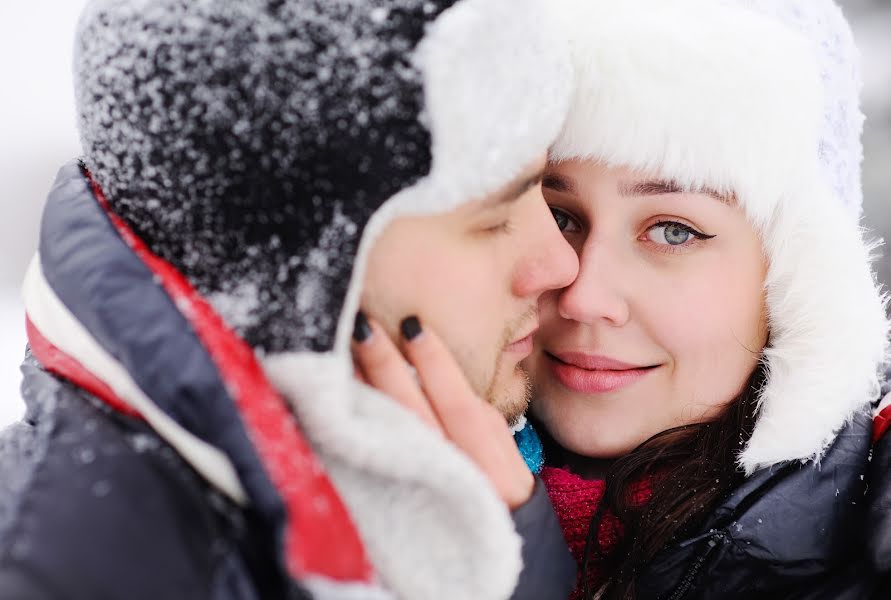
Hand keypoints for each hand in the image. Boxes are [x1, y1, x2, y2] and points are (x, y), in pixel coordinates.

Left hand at [351, 312, 534, 509]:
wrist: (486, 570)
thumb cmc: (498, 502)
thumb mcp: (508, 463)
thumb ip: (480, 421)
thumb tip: (439, 372)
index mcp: (492, 472)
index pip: (462, 409)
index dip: (437, 366)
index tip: (413, 324)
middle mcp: (451, 484)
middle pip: (413, 417)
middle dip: (387, 367)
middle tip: (364, 325)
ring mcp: (414, 497)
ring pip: (382, 436)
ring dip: (361, 389)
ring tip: (342, 350)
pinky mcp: (384, 507)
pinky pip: (362, 461)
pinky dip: (348, 426)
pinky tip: (335, 397)